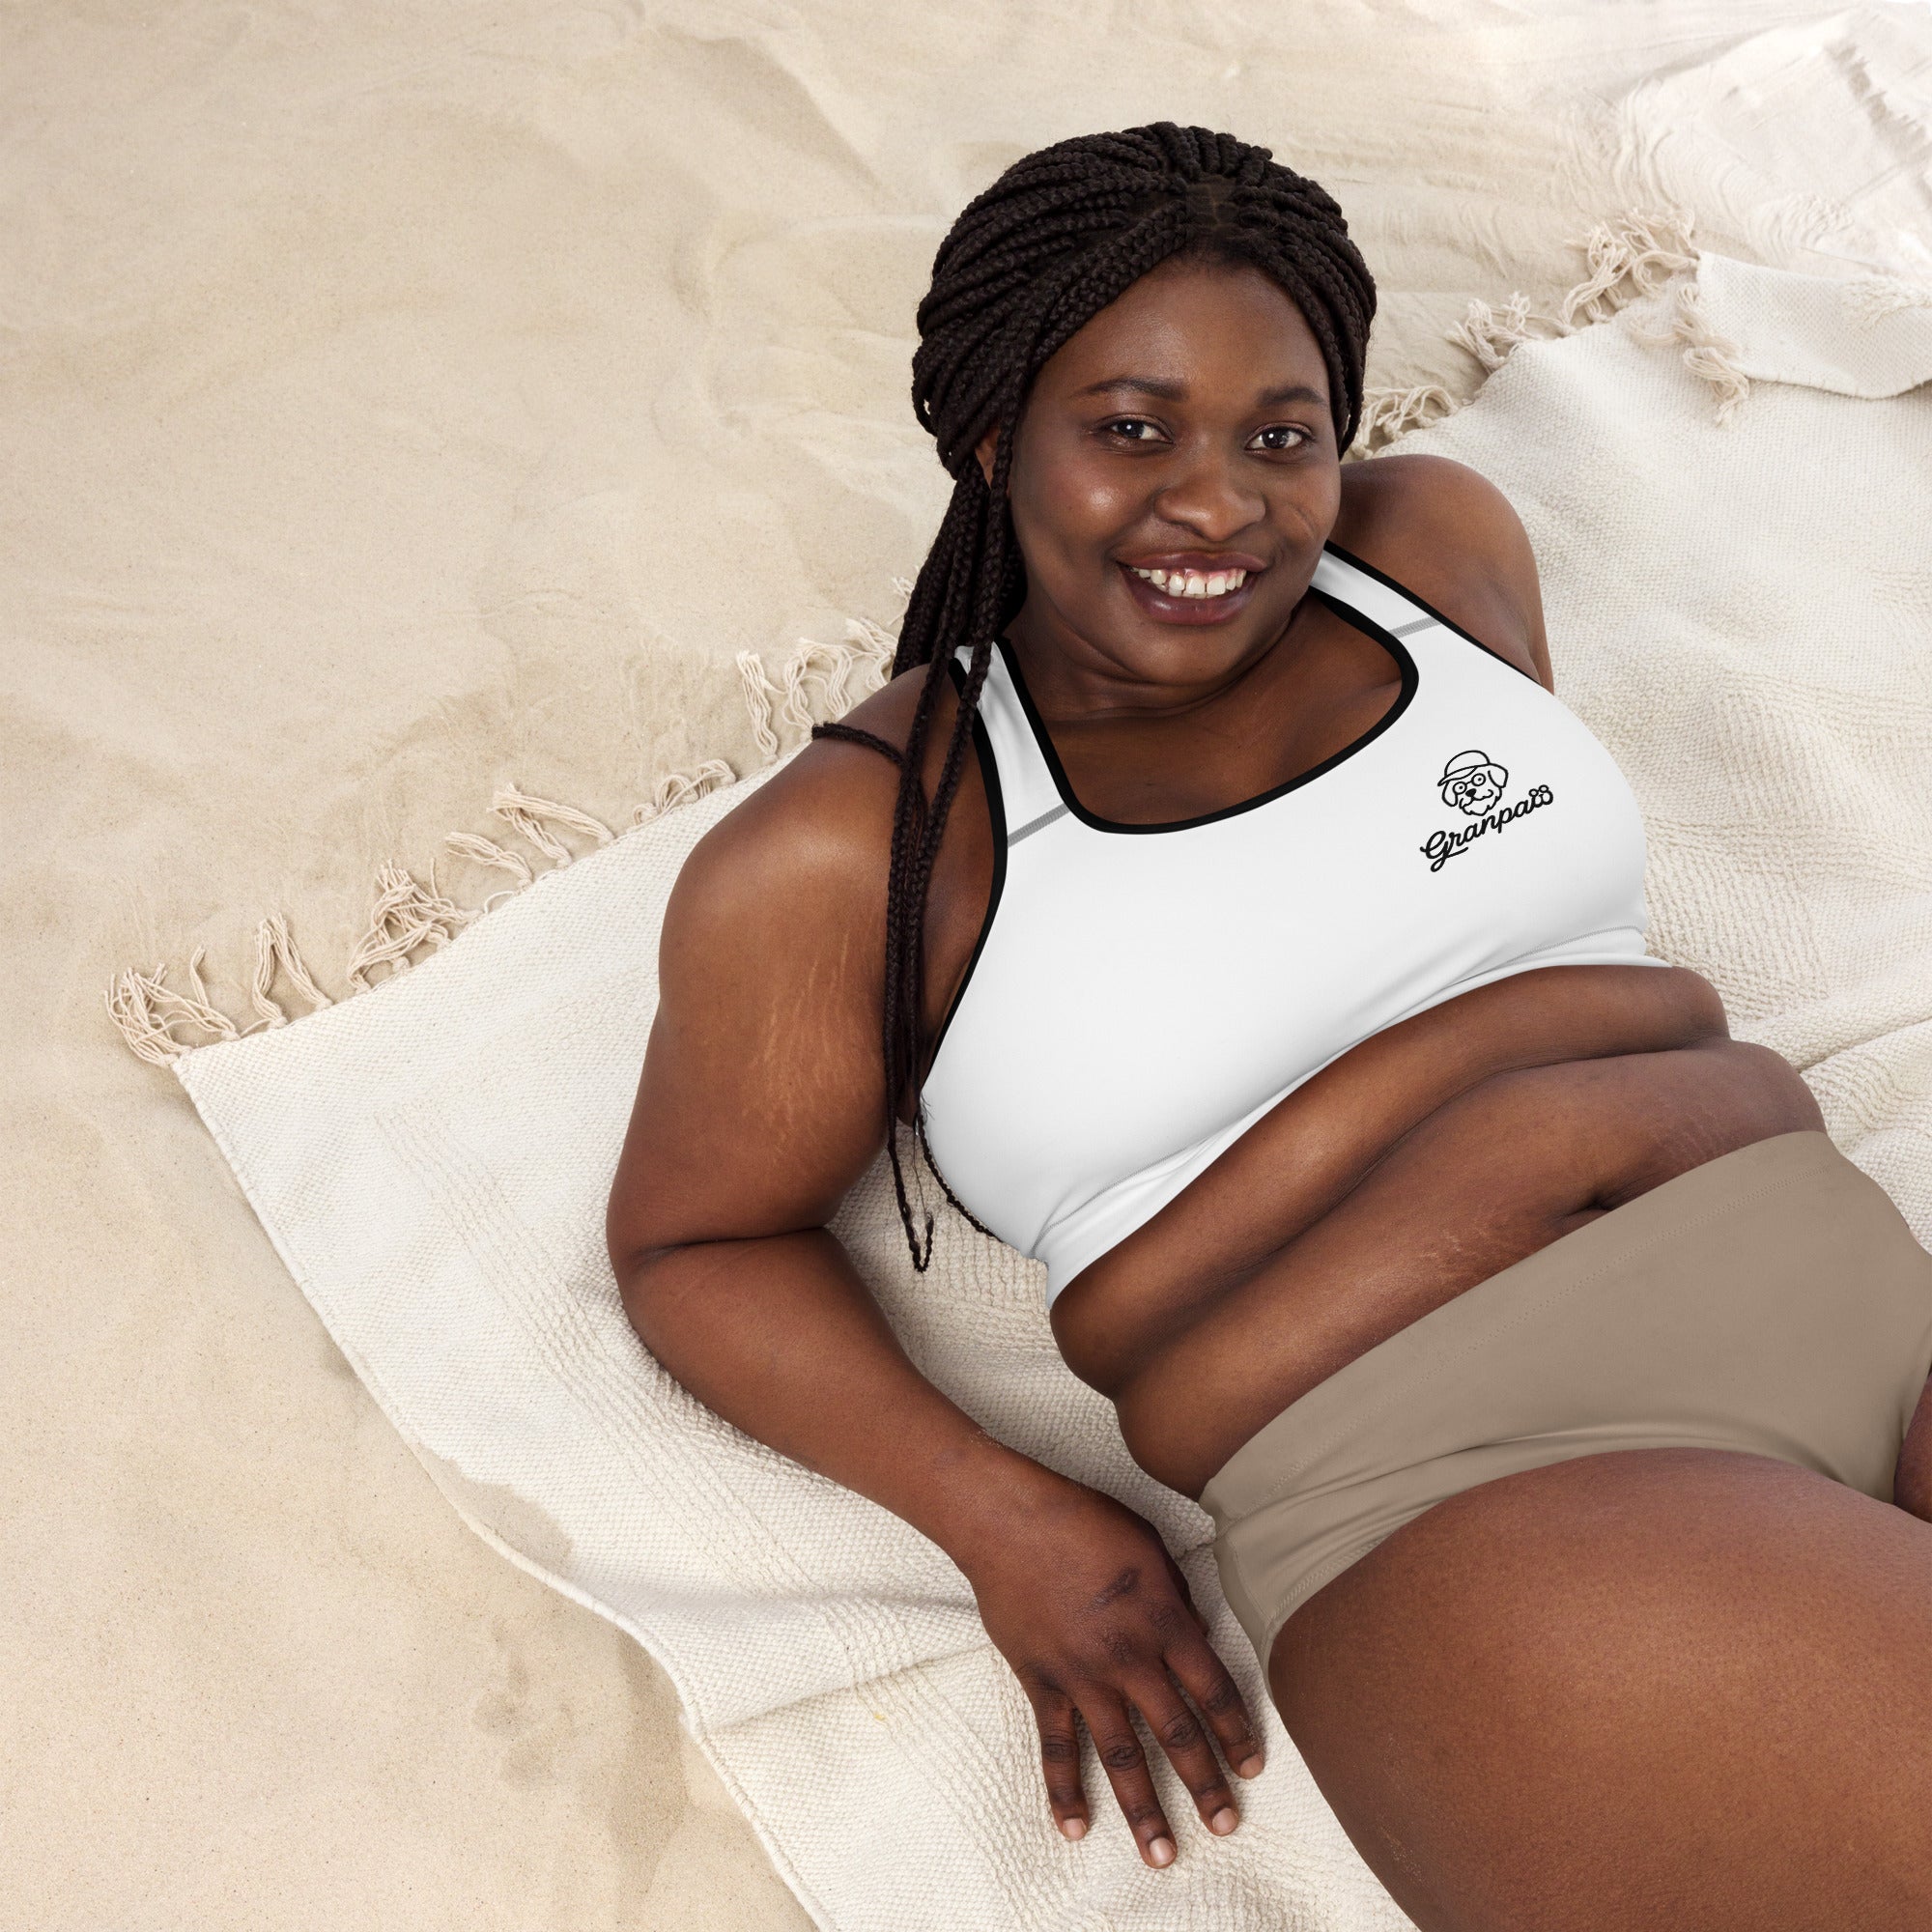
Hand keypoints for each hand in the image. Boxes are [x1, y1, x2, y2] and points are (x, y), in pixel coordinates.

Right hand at [958, 1469, 1265, 1866]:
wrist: (1009, 1521)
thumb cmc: (1085, 1521)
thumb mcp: (1150, 1547)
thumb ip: (1178, 1599)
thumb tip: (1196, 1636)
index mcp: (1164, 1621)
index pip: (1214, 1690)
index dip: (1237, 1731)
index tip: (1252, 1766)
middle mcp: (1130, 1659)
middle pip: (1177, 1735)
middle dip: (1206, 1785)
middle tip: (1226, 1825)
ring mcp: (1083, 1676)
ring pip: (1121, 1756)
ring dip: (1144, 1809)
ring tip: (1163, 1855)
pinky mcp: (1041, 1682)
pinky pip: (1055, 1747)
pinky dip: (1064, 1790)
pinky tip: (1075, 1828)